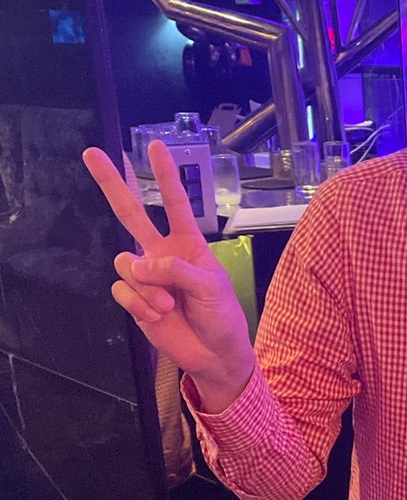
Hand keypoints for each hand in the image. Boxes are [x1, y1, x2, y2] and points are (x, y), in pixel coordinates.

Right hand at [83, 139, 254, 407]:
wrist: (213, 353)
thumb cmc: (221, 316)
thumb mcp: (211, 287)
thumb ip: (178, 270)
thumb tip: (141, 264)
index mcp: (187, 243)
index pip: (174, 202)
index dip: (164, 175)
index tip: (156, 146)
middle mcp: (161, 253)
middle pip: (130, 213)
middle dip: (111, 183)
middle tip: (92, 153)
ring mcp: (145, 275)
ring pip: (125, 263)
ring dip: (147, 288)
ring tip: (170, 305)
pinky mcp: (134, 298)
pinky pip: (121, 290)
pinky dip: (138, 304)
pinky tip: (157, 315)